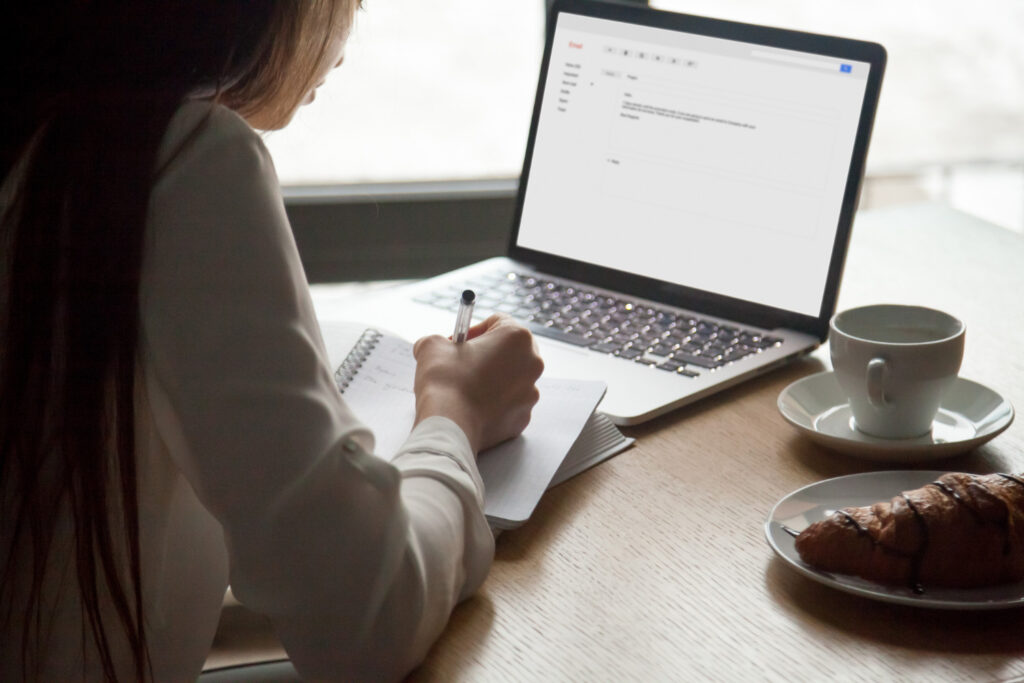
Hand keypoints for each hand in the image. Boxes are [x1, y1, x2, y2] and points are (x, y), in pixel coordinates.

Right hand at [412, 314, 543, 452]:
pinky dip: (494, 403)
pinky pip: (508, 404)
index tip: (459, 343)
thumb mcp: (432, 345)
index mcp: (518, 338)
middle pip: (510, 351)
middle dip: (487, 354)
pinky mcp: (523, 418)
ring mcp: (530, 394)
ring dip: (491, 379)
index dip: (474, 330)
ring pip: (510, 379)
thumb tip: (437, 346)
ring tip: (466, 387)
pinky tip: (473, 406)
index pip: (498, 322)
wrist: (450, 425)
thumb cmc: (445, 381)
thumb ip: (439, 340)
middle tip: (463, 363)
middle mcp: (532, 364)